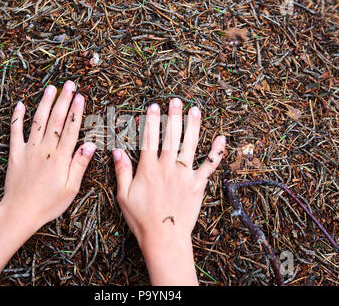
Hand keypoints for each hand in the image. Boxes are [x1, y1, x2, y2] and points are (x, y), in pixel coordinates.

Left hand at [0, 81, 94, 284]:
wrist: (20, 212)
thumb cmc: (49, 204)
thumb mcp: (70, 189)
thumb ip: (79, 165)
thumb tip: (90, 145)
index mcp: (60, 157)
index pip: (71, 129)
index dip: (76, 111)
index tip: (80, 96)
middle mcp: (45, 149)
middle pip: (56, 120)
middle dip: (63, 100)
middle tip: (69, 84)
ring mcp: (29, 149)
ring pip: (38, 121)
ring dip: (44, 103)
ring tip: (50, 88)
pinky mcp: (15, 154)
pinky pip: (15, 132)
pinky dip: (17, 118)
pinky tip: (20, 105)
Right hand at [112, 98, 224, 284]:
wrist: (164, 238)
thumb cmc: (141, 219)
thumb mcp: (124, 196)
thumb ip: (122, 171)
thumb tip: (116, 150)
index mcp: (148, 169)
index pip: (149, 138)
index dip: (151, 120)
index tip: (153, 106)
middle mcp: (167, 167)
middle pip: (171, 136)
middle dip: (173, 116)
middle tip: (176, 100)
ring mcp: (185, 175)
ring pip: (190, 145)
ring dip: (193, 126)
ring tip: (195, 110)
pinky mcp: (198, 185)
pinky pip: (209, 166)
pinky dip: (216, 152)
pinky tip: (221, 137)